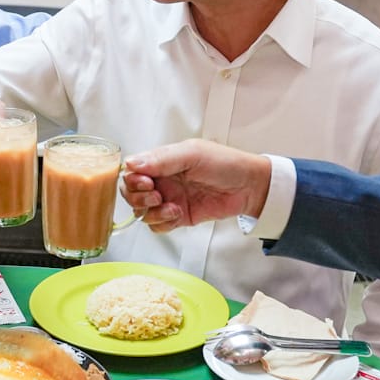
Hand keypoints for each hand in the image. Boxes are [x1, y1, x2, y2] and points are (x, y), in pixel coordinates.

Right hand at [120, 140, 271, 232]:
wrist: (248, 187)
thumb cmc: (224, 163)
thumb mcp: (191, 154)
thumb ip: (160, 159)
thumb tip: (130, 163)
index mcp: (161, 161)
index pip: (131, 171)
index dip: (132, 180)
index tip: (146, 182)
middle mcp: (161, 180)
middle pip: (131, 193)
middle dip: (138, 198)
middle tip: (157, 195)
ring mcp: (168, 199)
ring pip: (142, 212)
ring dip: (152, 212)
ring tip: (172, 207)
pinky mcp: (177, 217)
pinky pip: (157, 226)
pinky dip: (162, 223)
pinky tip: (177, 215)